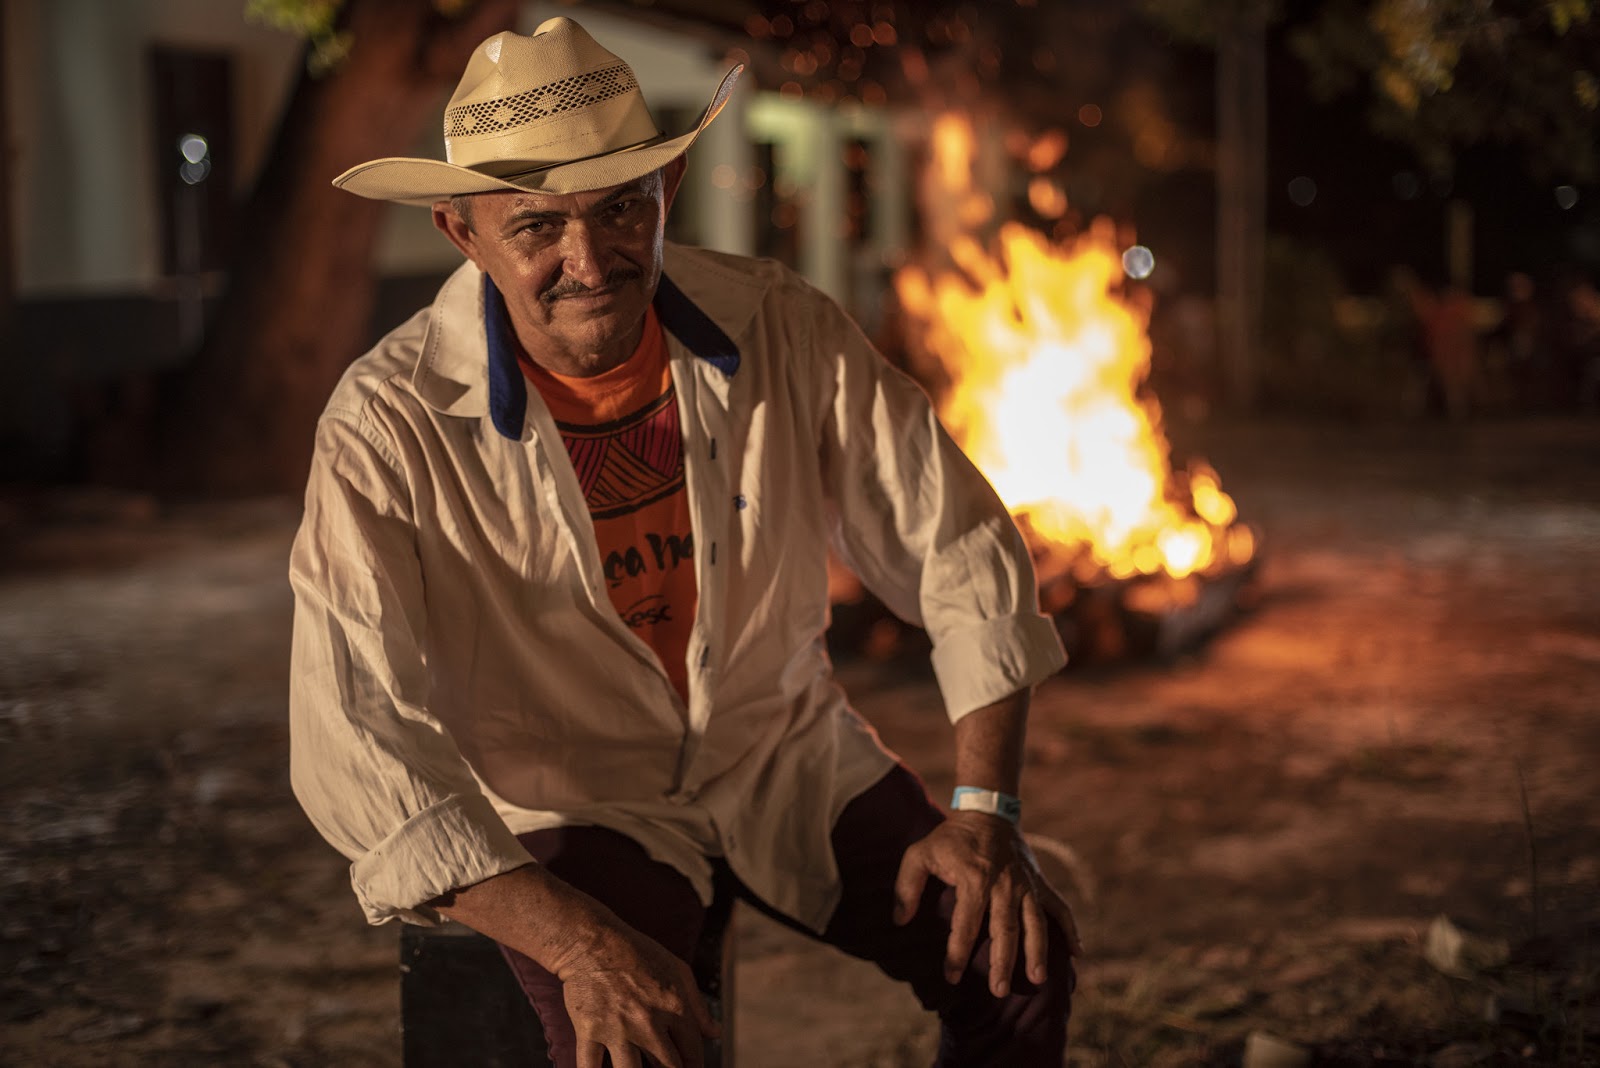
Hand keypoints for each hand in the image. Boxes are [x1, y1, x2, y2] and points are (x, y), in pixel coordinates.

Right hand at [551, 918, 719, 1067]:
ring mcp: (617, 1029)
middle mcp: (648, 1022)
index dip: (693, 1066)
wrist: (591, 942)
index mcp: (674, 1006)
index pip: (692, 1051)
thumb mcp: (677, 969)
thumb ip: (698, 1005)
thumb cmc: (637, 952)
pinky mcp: (589, 1031)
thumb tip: (715, 1033)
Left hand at [892, 811, 1081, 996]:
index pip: (965, 924)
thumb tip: (899, 921)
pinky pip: (1059, 907)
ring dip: (1037, 952)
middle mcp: (1004, 885)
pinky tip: (1078, 953)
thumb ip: (906, 887)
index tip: (951, 977)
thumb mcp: (919, 854)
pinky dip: (1071, 929)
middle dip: (1002, 962)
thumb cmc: (950, 838)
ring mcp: (1026, 884)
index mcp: (974, 880)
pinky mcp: (1040, 882)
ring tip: (1037, 979)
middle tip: (998, 990)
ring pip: (1035, 923)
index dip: (957, 953)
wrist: (987, 811)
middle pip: (1005, 929)